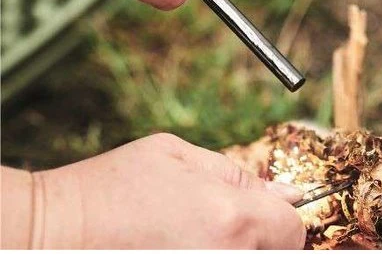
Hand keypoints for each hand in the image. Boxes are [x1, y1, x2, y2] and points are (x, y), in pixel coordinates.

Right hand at [32, 133, 304, 248]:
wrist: (54, 234)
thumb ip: (239, 175)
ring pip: (251, 265)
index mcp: (232, 218)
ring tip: (196, 239)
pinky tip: (185, 252)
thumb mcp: (176, 156)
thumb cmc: (112, 189)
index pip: (292, 230)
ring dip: (238, 252)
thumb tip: (287, 193)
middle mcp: (228, 260)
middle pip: (279, 257)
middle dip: (262, 240)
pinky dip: (215, 260)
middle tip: (223, 228)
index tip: (261, 216)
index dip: (279, 219)